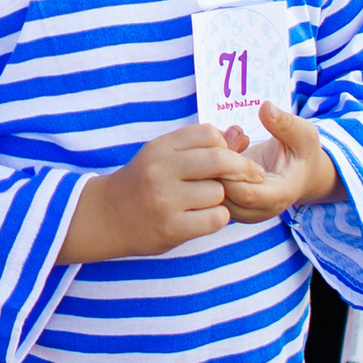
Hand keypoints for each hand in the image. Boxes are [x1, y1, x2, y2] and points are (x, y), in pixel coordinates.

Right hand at [63, 121, 253, 261]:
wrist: (107, 217)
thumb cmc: (143, 183)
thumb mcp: (164, 157)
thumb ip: (201, 146)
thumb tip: (242, 135)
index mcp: (159, 148)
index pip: (208, 134)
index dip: (224, 145)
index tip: (228, 156)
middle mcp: (160, 171)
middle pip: (219, 159)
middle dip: (243, 167)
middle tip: (255, 175)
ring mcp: (164, 200)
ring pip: (219, 192)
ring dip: (221, 198)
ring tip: (205, 202)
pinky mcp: (171, 228)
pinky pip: (216, 218)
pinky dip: (217, 218)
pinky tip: (204, 218)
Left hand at [221, 100, 337, 219]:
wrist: (300, 173)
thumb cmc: (302, 152)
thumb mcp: (303, 134)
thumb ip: (285, 124)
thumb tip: (265, 108)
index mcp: (279, 196)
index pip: (246, 193)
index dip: (233, 167)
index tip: (238, 140)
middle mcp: (258, 210)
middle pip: (222, 195)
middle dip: (218, 162)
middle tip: (231, 135)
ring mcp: (241, 210)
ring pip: (211, 194)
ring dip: (211, 163)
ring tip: (231, 140)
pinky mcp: (229, 204)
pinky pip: (208, 191)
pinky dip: (209, 168)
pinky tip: (224, 148)